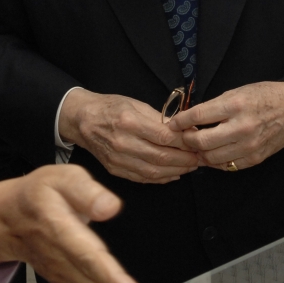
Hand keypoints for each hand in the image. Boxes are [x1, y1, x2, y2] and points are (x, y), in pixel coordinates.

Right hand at [59, 90, 200, 183]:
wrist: (83, 120)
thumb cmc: (111, 108)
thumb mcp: (136, 104)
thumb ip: (160, 119)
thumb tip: (184, 129)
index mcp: (129, 122)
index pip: (164, 137)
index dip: (184, 142)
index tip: (198, 142)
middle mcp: (123, 143)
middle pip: (161, 157)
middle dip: (185, 159)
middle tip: (200, 158)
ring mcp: (118, 159)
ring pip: (154, 171)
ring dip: (177, 171)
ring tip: (191, 166)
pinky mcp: (115, 170)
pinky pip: (142, 178)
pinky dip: (161, 178)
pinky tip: (173, 174)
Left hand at [168, 81, 283, 170]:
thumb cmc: (265, 95)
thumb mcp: (238, 92)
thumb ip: (215, 106)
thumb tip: (191, 119)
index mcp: (235, 105)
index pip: (199, 116)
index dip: (181, 121)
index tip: (173, 123)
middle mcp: (242, 127)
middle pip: (202, 141)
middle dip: (187, 140)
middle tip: (183, 137)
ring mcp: (249, 145)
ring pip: (211, 157)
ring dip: (199, 153)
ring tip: (196, 146)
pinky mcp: (255, 158)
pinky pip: (227, 166)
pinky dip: (215, 162)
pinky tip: (212, 154)